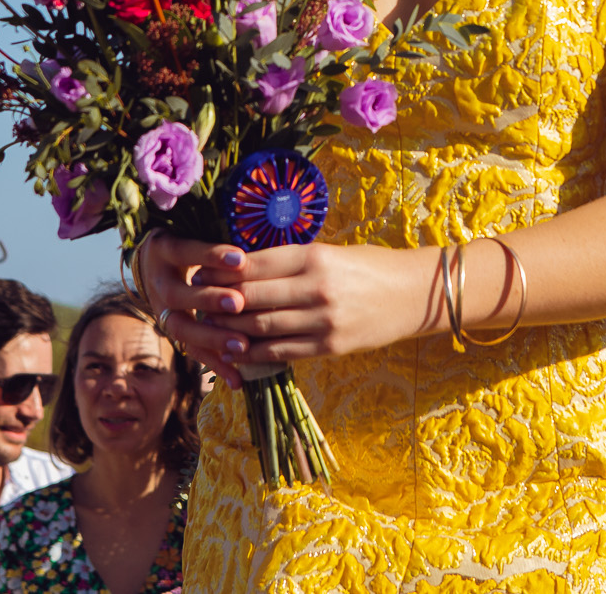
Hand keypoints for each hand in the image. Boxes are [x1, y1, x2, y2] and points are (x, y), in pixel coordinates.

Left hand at [142, 234, 427, 388]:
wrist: (413, 294)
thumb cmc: (368, 267)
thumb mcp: (330, 253)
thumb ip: (290, 261)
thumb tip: (241, 265)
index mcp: (314, 257)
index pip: (254, 264)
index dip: (221, 269)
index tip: (198, 270)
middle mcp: (316, 288)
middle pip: (251, 297)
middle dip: (216, 301)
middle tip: (193, 301)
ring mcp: (322, 321)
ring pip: (260, 327)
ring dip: (228, 328)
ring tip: (206, 326)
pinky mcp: (329, 347)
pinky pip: (280, 352)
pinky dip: (253, 352)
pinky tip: (234, 350)